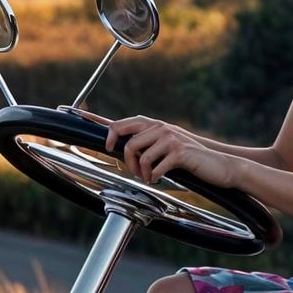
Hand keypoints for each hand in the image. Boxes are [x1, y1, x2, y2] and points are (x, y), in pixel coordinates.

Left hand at [81, 111, 241, 188]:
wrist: (218, 165)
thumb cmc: (189, 160)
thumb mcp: (165, 148)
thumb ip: (146, 146)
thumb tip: (121, 151)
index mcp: (153, 126)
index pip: (120, 123)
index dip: (97, 122)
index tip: (74, 115)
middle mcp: (159, 127)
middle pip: (127, 142)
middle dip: (127, 162)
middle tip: (136, 173)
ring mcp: (170, 138)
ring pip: (140, 156)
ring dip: (142, 172)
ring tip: (150, 177)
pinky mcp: (179, 152)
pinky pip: (155, 167)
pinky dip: (154, 177)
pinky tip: (160, 178)